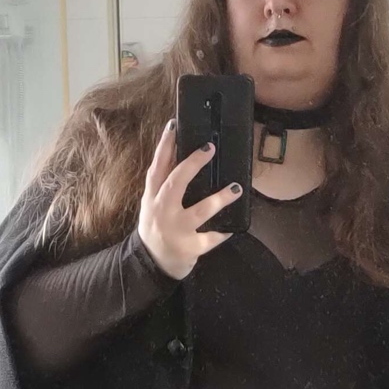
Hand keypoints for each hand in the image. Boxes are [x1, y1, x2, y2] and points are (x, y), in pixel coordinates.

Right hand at [138, 122, 241, 279]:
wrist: (152, 263)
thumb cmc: (157, 226)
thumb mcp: (153, 202)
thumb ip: (164, 181)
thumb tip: (179, 150)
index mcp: (152, 197)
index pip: (157, 167)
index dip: (164, 146)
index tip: (173, 125)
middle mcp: (162, 211)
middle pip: (175, 183)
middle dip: (192, 165)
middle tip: (210, 149)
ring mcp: (177, 230)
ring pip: (200, 211)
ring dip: (219, 199)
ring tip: (236, 188)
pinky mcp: (190, 248)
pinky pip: (210, 238)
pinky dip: (222, 233)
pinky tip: (232, 228)